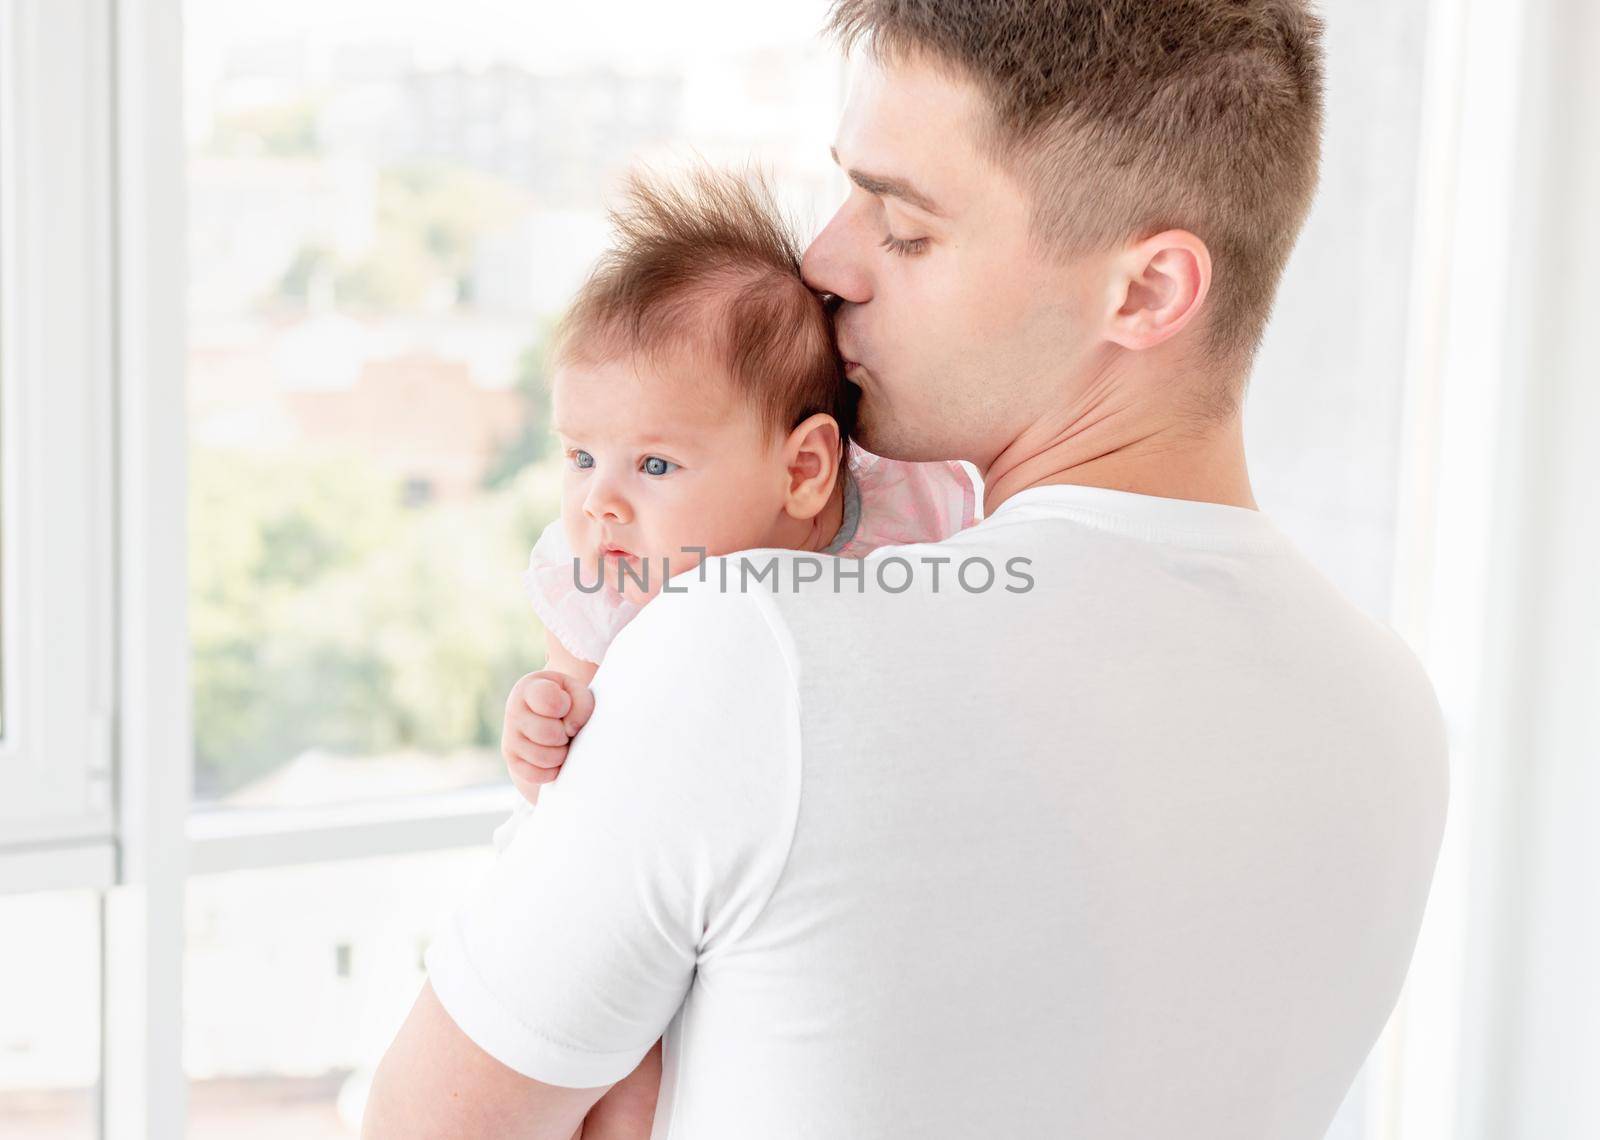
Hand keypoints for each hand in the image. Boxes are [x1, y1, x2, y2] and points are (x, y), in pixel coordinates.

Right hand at [501, 670, 595, 805]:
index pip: (547, 698)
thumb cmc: (569, 704)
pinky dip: (552, 771)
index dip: (564, 705)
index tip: (565, 704)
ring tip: (561, 743)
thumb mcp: (578, 694)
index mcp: (529, 688)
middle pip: (548, 733)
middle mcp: (514, 711)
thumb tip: (568, 730)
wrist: (553, 720)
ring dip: (561, 754)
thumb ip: (580, 704)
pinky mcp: (512, 761)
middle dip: (564, 734)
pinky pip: (536, 775)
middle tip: (565, 730)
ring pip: (544, 757)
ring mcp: (510, 738)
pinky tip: (554, 759)